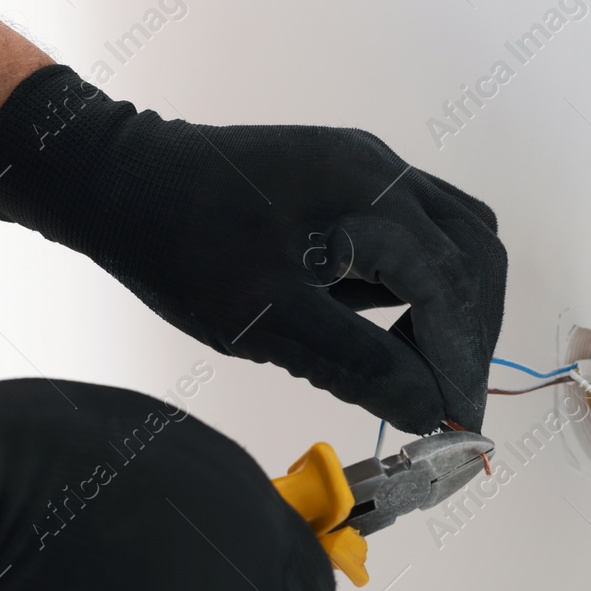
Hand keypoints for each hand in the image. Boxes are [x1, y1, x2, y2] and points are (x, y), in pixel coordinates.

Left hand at [0, 65, 506, 434]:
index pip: (452, 290)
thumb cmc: (181, 247)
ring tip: (424, 365)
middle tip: (447, 401)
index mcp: (371, 200)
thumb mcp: (266, 322)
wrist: (114, 177)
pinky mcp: (350, 173)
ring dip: (458, 306)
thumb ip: (357, 364)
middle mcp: (383, 172)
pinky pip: (423, 225)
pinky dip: (430, 279)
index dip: (460, 364)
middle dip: (471, 336)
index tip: (456, 423)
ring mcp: (369, 166)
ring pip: (460, 237)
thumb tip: (428, 408)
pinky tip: (397, 320)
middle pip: (476, 259)